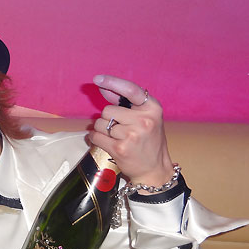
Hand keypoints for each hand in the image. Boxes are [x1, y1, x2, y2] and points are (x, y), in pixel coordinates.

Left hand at [89, 75, 174, 190]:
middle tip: (119, 129)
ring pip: (100, 124)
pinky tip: (105, 143)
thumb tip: (103, 87)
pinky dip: (95, 139)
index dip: (113, 83)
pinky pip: (96, 137)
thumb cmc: (148, 141)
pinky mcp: (120, 148)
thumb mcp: (144, 118)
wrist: (154, 169)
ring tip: (116, 138)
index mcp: (152, 108)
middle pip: (107, 110)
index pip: (130, 90)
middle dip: (107, 119)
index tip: (98, 79)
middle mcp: (144, 120)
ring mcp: (132, 135)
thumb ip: (124, 102)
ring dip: (102, 130)